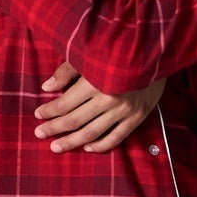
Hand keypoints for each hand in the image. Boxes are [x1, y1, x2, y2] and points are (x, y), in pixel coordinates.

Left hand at [34, 63, 166, 152]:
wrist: (158, 51)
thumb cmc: (120, 48)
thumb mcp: (92, 53)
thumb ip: (68, 70)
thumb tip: (46, 86)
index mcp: (95, 81)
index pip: (64, 103)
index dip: (49, 111)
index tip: (38, 114)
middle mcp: (109, 99)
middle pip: (74, 120)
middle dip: (54, 128)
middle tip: (39, 134)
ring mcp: (124, 111)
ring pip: (92, 133)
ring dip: (72, 141)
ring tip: (56, 147)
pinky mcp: (137, 117)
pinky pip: (116, 137)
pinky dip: (101, 145)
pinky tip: (87, 148)